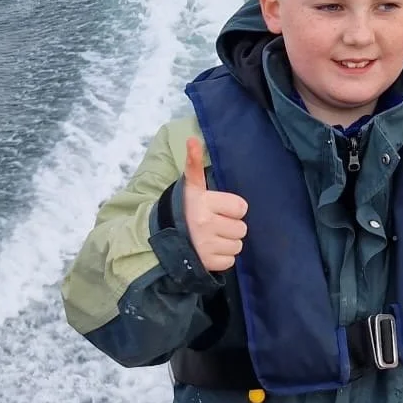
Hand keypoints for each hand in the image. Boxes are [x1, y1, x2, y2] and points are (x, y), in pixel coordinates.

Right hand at [182, 136, 247, 272]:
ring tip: (212, 238)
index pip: (241, 208)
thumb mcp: (189, 187)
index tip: (218, 210)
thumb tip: (193, 139)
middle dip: (230, 227)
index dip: (232, 210)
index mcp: (204, 202)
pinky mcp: (206, 263)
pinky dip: (222, 257)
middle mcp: (205, 224)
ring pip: (238, 245)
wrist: (161, 239)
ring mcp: (206, 245)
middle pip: (241, 228)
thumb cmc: (182, 209)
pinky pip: (230, 261)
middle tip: (214, 225)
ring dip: (227, 242)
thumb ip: (194, 164)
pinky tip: (209, 250)